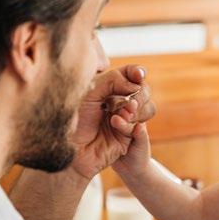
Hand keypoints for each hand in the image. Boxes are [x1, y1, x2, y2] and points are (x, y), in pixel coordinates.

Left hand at [70, 65, 155, 179]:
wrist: (70, 146)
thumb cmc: (74, 117)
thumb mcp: (90, 90)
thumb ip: (113, 80)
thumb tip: (136, 85)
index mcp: (108, 88)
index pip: (131, 74)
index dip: (137, 73)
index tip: (137, 75)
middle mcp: (119, 102)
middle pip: (144, 90)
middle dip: (140, 93)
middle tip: (127, 99)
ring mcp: (126, 119)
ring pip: (148, 108)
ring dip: (136, 109)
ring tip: (118, 114)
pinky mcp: (129, 136)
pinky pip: (140, 127)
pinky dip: (128, 123)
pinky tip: (115, 123)